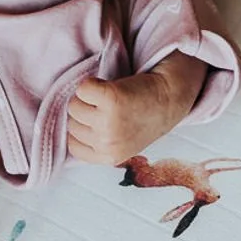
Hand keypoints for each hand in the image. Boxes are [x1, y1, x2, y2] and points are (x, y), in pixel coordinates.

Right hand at [65, 55, 210, 164]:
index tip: (99, 120)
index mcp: (109, 157)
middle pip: (72, 122)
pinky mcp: (111, 98)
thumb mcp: (123, 144)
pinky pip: (83, 88)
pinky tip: (109, 85)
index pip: (73, 144)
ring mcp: (108, 121)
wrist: (171, 96)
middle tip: (109, 107)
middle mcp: (107, 142)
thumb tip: (68, 136)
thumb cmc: (146, 117)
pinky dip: (91, 83)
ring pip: (74, 105)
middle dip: (85, 111)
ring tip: (109, 96)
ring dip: (87, 96)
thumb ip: (99, 146)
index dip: (83, 128)